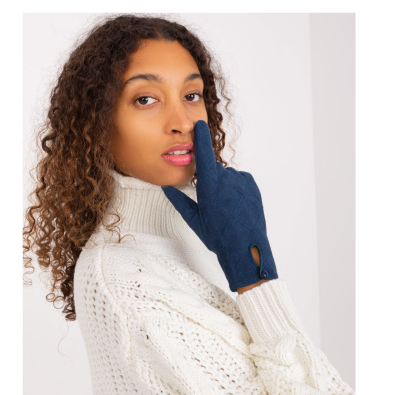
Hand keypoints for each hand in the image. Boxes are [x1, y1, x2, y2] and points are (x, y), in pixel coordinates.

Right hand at [161, 120, 277, 291]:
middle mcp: (226, 178)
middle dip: (209, 179)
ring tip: (225, 208)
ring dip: (224, 185)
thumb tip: (166, 188)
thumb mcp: (195, 220)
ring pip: (227, 176)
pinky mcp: (252, 185)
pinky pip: (239, 180)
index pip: (203, 154)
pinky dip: (235, 188)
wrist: (245, 246)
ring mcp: (241, 181)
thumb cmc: (218, 236)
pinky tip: (235, 205)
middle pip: (213, 169)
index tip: (199, 124)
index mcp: (209, 185)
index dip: (200, 137)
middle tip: (211, 202)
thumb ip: (179, 201)